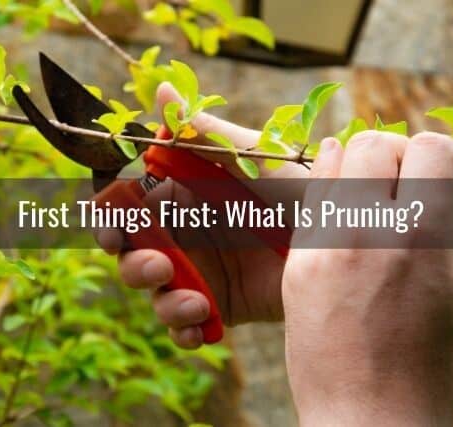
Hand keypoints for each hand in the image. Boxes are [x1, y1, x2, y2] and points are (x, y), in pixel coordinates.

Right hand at [96, 82, 306, 347]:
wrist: (342, 240)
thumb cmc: (300, 188)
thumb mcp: (252, 158)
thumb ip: (204, 132)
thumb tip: (161, 89)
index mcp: (183, 196)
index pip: (128, 208)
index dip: (110, 220)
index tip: (113, 230)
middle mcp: (185, 234)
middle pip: (131, 254)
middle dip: (134, 265)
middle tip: (159, 267)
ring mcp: (200, 271)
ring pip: (154, 292)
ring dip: (161, 300)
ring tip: (194, 302)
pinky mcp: (218, 304)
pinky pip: (184, 323)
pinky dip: (183, 328)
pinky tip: (200, 323)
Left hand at [282, 131, 452, 425]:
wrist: (368, 414)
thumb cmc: (428, 363)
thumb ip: (450, 227)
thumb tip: (445, 184)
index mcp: (421, 237)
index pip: (430, 149)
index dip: (445, 152)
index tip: (446, 168)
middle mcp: (366, 231)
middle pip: (374, 144)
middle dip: (398, 151)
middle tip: (406, 175)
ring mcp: (323, 245)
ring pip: (332, 162)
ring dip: (358, 163)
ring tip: (371, 185)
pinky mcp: (297, 263)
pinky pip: (310, 202)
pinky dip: (329, 188)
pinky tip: (343, 201)